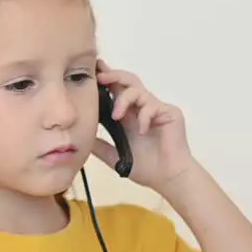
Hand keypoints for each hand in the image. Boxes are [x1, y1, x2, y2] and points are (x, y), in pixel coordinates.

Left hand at [92, 59, 195, 194]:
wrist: (168, 178)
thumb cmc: (148, 168)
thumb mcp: (115, 157)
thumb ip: (100, 146)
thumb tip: (81, 138)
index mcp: (130, 116)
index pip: (116, 92)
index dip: (105, 81)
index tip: (92, 73)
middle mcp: (142, 109)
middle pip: (128, 81)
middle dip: (113, 76)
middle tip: (101, 78)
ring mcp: (156, 109)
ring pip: (137, 90)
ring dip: (124, 99)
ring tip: (116, 116)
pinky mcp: (170, 112)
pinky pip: (152, 106)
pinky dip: (143, 117)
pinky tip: (142, 132)